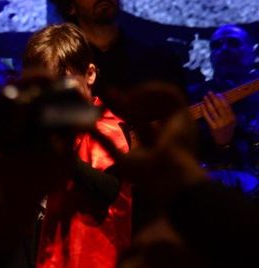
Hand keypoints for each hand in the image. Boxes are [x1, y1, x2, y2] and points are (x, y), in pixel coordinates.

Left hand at [116, 83, 207, 206]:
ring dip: (141, 93)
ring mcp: (177, 122)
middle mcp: (168, 129)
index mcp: (154, 141)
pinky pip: (172, 93)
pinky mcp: (183, 115)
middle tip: (110, 94)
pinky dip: (154, 90)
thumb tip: (84, 128)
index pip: (136, 117)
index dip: (120, 106)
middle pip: (148, 105)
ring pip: (161, 97)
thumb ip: (104, 141)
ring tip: (126, 99)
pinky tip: (137, 95)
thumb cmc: (147, 175)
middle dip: (129, 97)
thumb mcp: (119, 156)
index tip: (106, 98)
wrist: (168, 178)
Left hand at [202, 91, 236, 147]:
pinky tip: (201, 106)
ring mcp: (220, 124)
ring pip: (213, 110)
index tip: (217, 94)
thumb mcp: (231, 121)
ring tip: (204, 97)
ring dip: (208, 102)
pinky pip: (207, 117)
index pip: (227, 106)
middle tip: (209, 92)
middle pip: (219, 107)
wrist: (224, 141)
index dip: (222, 99)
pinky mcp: (213, 127)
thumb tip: (222, 100)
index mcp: (232, 118)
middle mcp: (227, 120)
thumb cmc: (227, 129)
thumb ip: (228, 112)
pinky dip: (204, 110)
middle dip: (214, 98)